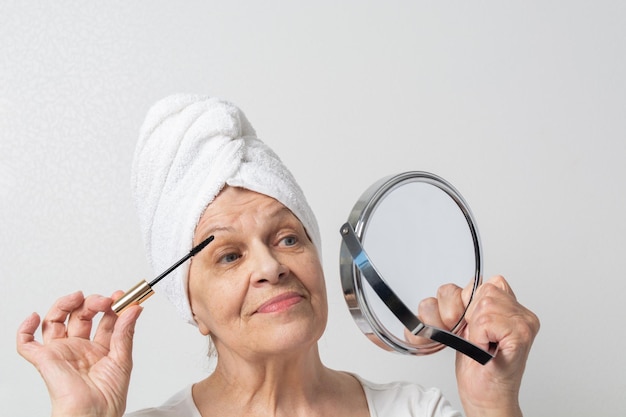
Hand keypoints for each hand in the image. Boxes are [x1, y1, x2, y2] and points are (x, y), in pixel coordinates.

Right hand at [16, 291, 141, 416]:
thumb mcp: (123, 359)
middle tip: (104, 300)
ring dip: (65, 305)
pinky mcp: (45, 360)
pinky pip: (26, 344)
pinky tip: (35, 317)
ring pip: (55, 321)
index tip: (121, 296)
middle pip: (80, 316)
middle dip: (92, 302)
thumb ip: (126, 332)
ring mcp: (62, 352)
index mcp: (100, 349)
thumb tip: (134, 308)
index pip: (104, 320)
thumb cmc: (108, 397)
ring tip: (78, 297)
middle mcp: (79, 348)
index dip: (111, 306)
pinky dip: (25, 329)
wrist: (94, 415)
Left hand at [455, 275, 539, 416]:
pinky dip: (478, 336)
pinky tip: (485, 349)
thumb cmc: (477, 369)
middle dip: (464, 314)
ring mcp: (524, 322)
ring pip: (483, 303)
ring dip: (473, 328)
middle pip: (480, 289)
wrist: (488, 400)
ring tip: (480, 345)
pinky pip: (486, 320)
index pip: (482, 283)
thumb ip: (466, 306)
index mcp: (510, 308)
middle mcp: (521, 313)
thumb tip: (457, 292)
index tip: (466, 324)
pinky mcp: (521, 334)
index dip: (464, 302)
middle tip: (473, 338)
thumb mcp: (466, 328)